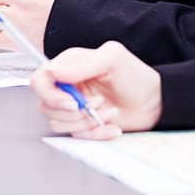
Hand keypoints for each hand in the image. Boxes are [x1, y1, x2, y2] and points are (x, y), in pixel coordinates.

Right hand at [30, 41, 162, 139]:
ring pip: (59, 123)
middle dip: (73, 111)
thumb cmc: (136, 76)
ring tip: (109, 111)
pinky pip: (76, 136)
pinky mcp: (82, 124)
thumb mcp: (112, 59)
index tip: (72, 102)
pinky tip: (112, 125)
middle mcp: (67, 86)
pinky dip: (96, 134)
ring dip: (87, 122)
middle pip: (46, 105)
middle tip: (95, 104)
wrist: (155, 102)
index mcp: (69, 65)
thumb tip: (54, 70)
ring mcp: (74, 107)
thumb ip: (83, 64)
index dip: (50, 94)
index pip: (40, 80)